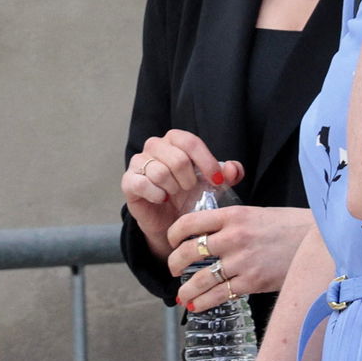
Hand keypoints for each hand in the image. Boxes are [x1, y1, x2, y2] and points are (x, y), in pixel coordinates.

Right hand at [120, 129, 240, 261]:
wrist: (170, 221)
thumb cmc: (190, 195)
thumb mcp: (213, 184)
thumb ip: (228, 174)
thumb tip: (233, 169)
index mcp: (175, 139)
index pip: (191, 142)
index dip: (207, 162)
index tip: (217, 181)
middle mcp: (154, 145)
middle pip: (177, 158)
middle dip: (189, 180)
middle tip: (190, 190)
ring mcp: (138, 162)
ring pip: (160, 171)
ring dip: (173, 188)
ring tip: (176, 194)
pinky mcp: (128, 181)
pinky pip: (142, 184)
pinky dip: (157, 194)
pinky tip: (163, 199)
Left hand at [169, 205, 314, 312]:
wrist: (319, 240)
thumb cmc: (290, 226)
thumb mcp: (257, 213)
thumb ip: (233, 222)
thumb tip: (210, 236)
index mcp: (234, 215)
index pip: (189, 222)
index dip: (173, 234)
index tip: (172, 242)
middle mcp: (233, 237)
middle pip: (188, 251)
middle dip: (174, 263)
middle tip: (174, 269)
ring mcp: (241, 261)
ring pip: (200, 279)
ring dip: (186, 289)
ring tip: (183, 293)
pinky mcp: (251, 282)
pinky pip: (218, 295)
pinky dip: (203, 302)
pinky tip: (196, 304)